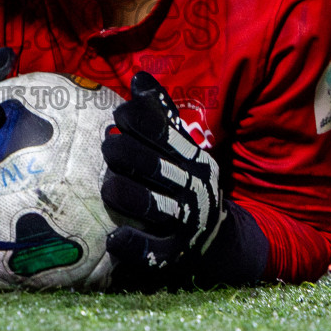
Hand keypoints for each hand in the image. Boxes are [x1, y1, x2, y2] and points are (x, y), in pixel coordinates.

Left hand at [101, 71, 225, 285]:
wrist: (222, 237)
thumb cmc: (187, 182)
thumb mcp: (182, 149)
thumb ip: (161, 115)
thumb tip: (139, 78)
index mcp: (194, 158)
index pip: (163, 132)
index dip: (136, 119)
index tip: (117, 117)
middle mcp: (194, 187)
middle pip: (153, 166)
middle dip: (123, 153)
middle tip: (107, 148)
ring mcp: (188, 221)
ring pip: (152, 206)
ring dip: (125, 193)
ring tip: (108, 186)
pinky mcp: (178, 253)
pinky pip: (154, 252)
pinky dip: (133, 245)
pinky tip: (113, 238)